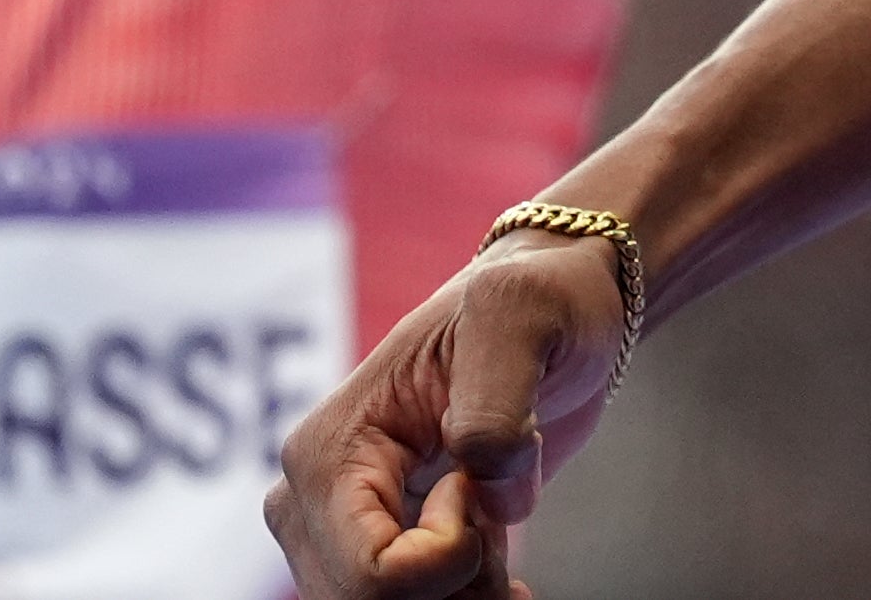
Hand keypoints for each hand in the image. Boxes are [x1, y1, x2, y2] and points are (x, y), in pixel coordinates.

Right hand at [267, 238, 627, 597]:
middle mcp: (314, 501)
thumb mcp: (522, 316)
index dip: (448, 556)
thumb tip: (484, 494)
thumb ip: (495, 409)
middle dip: (457, 582)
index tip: (480, 482)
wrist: (556, 310)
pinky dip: (465, 596)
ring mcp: (341, 531)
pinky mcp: (379, 547)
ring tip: (502, 518)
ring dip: (465, 591)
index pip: (372, 573)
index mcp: (328, 451)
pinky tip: (502, 571)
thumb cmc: (536, 299)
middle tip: (503, 504)